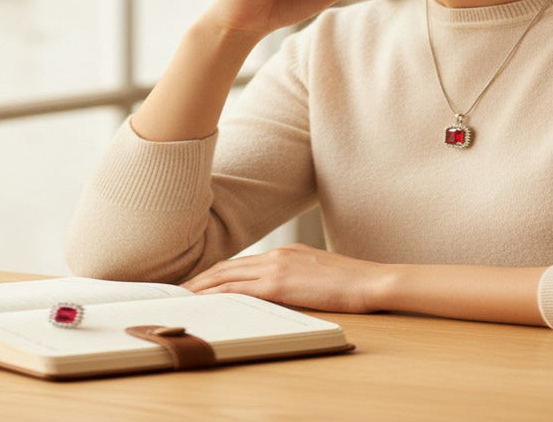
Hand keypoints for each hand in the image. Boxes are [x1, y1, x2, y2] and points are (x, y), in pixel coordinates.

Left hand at [182, 243, 387, 313]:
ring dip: (203, 285)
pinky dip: (218, 292)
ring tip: (185, 296)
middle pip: (229, 266)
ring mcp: (277, 267)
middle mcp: (277, 254)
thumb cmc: (352, 282)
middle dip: (203, 278)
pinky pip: (240, 288)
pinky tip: (206, 300)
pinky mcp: (280, 284)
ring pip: (228, 275)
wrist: (370, 281)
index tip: (202, 281)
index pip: (243, 262)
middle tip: (182, 289)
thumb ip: (295, 277)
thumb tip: (281, 291)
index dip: (218, 272)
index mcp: (286, 252)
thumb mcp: (318, 273)